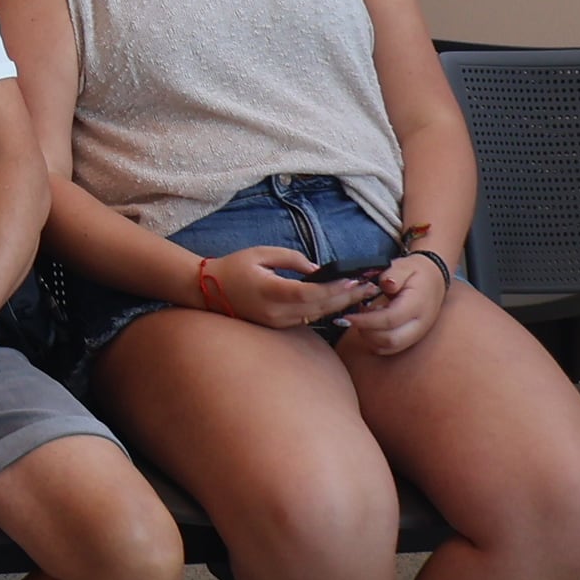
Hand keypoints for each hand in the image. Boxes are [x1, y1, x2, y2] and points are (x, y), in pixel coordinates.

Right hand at [195, 245, 378, 330]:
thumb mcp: (261, 253)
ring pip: (317, 315)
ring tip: (362, 295)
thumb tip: (318, 268)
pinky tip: (341, 302)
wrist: (208, 291)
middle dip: (346, 297)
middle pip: (318, 307)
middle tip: (370, 288)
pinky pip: (308, 318)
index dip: (333, 289)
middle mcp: (275, 311)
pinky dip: (325, 310)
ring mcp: (277, 322)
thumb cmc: (234, 267)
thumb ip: (292, 259)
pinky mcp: (278, 326)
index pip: (309, 293)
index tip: (353, 281)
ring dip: (340, 305)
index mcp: (270, 291)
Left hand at [337, 250, 446, 356]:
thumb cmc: (417, 273)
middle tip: (353, 318)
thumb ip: (394, 274)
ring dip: (370, 338)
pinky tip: (371, 326)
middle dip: (367, 332)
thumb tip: (386, 283)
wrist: (434, 280)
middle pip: (391, 340)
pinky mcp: (411, 339)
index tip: (349, 316)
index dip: (366, 320)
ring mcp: (416, 334)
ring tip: (363, 319)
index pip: (390, 319)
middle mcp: (419, 324)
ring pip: (390, 347)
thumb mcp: (405, 265)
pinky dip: (376, 342)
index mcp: (417, 305)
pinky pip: (391, 349)